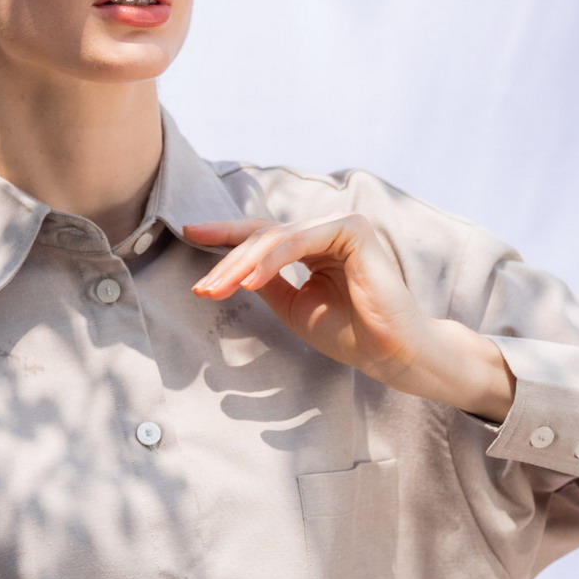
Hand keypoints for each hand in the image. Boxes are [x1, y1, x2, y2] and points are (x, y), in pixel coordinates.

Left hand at [184, 214, 512, 422]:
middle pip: (263, 236)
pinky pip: (299, 242)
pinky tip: (249, 283)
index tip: (190, 234)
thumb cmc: (347, 332)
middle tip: (202, 288)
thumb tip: (230, 269)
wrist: (388, 352)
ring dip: (241, 264)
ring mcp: (340, 226)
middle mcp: (326, 231)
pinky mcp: (352, 230)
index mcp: (314, 246)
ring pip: (275, 237)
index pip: (263, 236)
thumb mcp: (293, 306)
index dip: (225, 236)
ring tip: (218, 289)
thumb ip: (267, 282)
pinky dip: (271, 261)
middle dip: (227, 262)